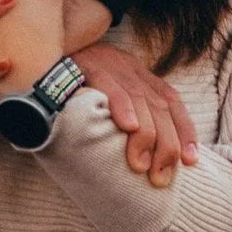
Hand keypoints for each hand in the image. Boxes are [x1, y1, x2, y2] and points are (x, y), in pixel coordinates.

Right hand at [72, 42, 196, 186]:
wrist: (40, 53)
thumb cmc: (73, 85)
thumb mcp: (109, 94)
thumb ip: (128, 113)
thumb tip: (145, 154)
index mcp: (140, 75)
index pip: (173, 103)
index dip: (186, 131)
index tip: (191, 161)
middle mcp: (131, 69)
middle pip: (161, 108)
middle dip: (167, 145)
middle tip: (160, 177)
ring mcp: (111, 65)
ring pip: (141, 101)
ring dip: (146, 137)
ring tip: (141, 166)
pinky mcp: (89, 66)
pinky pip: (111, 88)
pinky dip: (123, 108)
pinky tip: (127, 127)